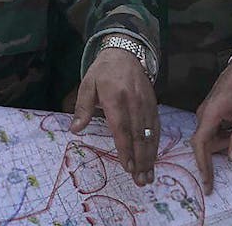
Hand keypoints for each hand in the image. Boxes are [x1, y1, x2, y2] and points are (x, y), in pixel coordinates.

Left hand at [71, 45, 159, 186]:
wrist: (126, 52)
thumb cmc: (103, 71)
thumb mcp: (87, 84)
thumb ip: (82, 107)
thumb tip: (75, 130)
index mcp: (116, 99)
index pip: (122, 129)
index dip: (126, 149)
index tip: (128, 167)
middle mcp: (134, 102)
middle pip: (139, 135)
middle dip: (141, 160)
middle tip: (142, 180)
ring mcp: (146, 103)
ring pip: (150, 133)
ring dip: (150, 155)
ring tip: (149, 175)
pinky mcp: (153, 103)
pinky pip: (156, 126)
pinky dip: (156, 143)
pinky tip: (154, 156)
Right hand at [189, 52, 231, 193]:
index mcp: (209, 115)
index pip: (200, 144)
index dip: (203, 164)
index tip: (207, 181)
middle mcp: (202, 115)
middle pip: (206, 143)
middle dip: (220, 149)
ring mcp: (204, 114)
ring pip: (210, 138)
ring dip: (224, 141)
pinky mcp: (209, 113)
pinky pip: (213, 130)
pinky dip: (224, 134)